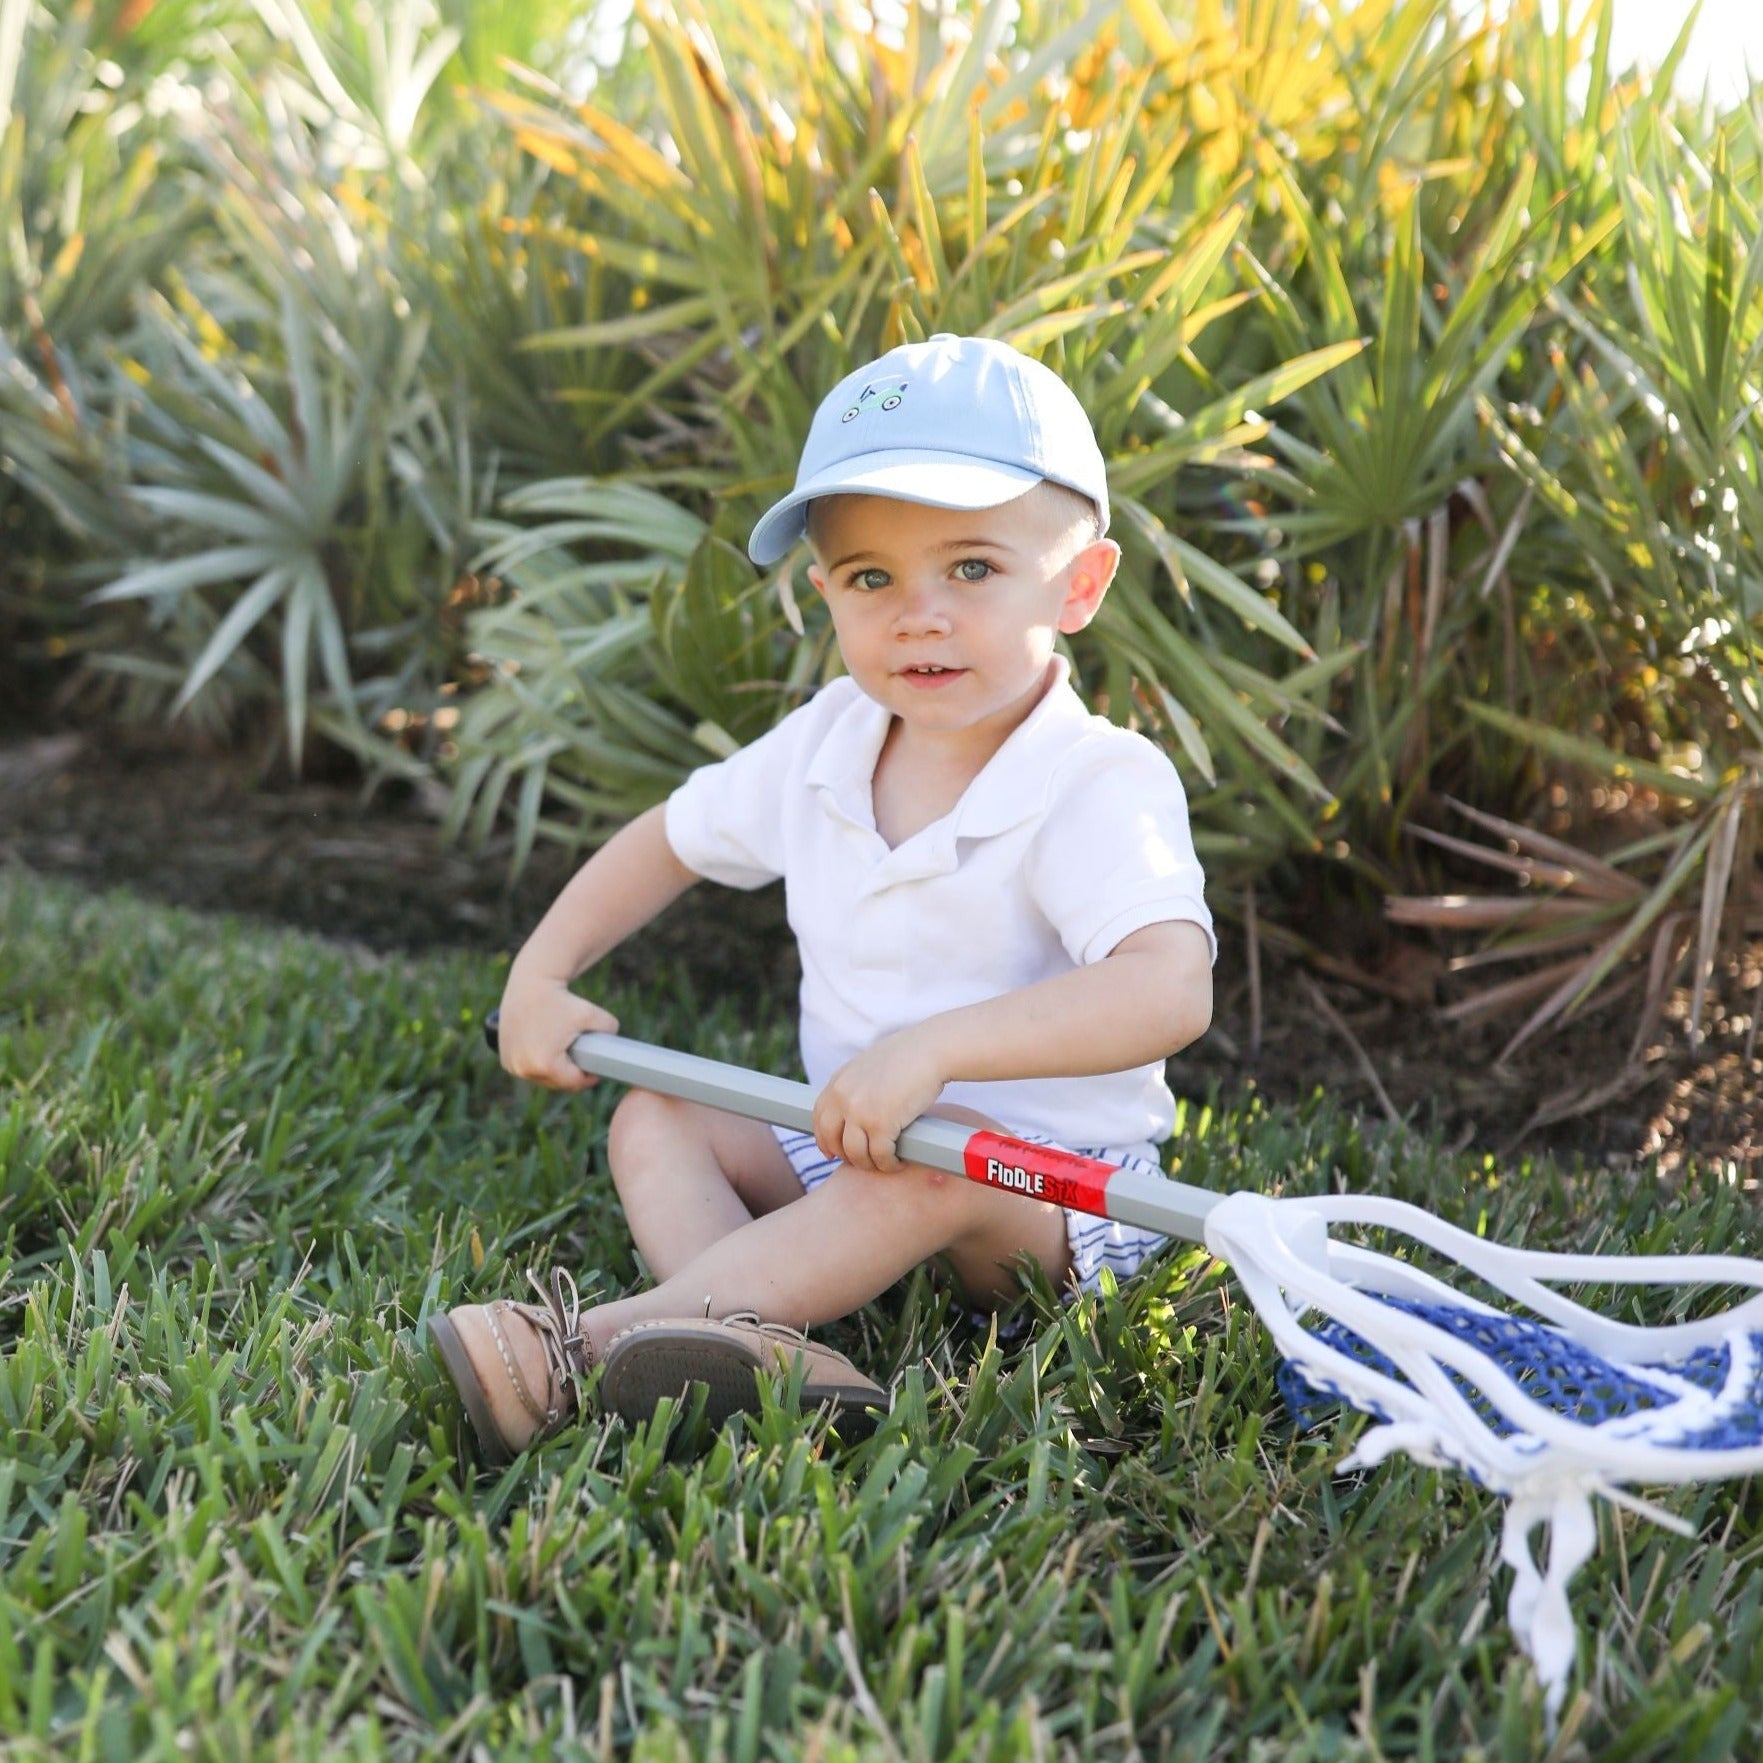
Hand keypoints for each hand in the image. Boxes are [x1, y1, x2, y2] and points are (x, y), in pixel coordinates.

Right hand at [496, 970, 618, 1090]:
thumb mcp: (593, 1015)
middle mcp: (523, 1068)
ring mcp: (512, 1064)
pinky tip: (548, 1051)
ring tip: (566, 1054)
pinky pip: (528, 1068)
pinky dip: (539, 1063)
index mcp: (545, 1064)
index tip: (597, 1070)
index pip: (574, 1083)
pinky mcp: (505, 1058)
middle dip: (571, 1073)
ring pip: (542, 1077)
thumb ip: (610, 1033)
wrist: (531, 983)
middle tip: (583, 1060)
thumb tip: (615, 1051)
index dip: (589, 1077)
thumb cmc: (562, 1000)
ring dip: (555, 1070)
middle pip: (557, 1082)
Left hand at [812, 1030, 947, 1171]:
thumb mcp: (869, 1066)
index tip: (833, 1152)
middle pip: (832, 1140)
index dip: (824, 1139)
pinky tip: (897, 1162)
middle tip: (863, 1161)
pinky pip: (880, 1156)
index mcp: (838, 1081)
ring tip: (884, 1163)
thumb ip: (856, 1086)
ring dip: (870, 1163)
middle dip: (846, 1156)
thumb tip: (854, 1111)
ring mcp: (859, 1112)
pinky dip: (889, 1164)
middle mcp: (843, 1097)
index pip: (819, 1117)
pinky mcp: (881, 1124)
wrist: (931, 1050)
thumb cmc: (909, 1056)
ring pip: (856, 1154)